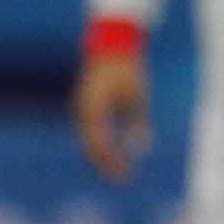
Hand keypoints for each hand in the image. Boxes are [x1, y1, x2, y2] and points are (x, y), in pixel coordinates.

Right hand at [73, 54, 151, 181]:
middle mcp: (82, 111)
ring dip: (99, 156)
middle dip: (103, 165)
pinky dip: (97, 144)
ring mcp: (81, 108)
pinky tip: (110, 152)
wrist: (111, 45)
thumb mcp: (137, 95)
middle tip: (121, 178)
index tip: (126, 174)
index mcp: (93, 109)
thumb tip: (143, 148)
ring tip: (115, 169)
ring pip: (86, 141)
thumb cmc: (127, 68)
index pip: (99, 145)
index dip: (111, 162)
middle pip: (88, 147)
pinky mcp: (85, 105)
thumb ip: (138, 122)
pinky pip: (88, 131)